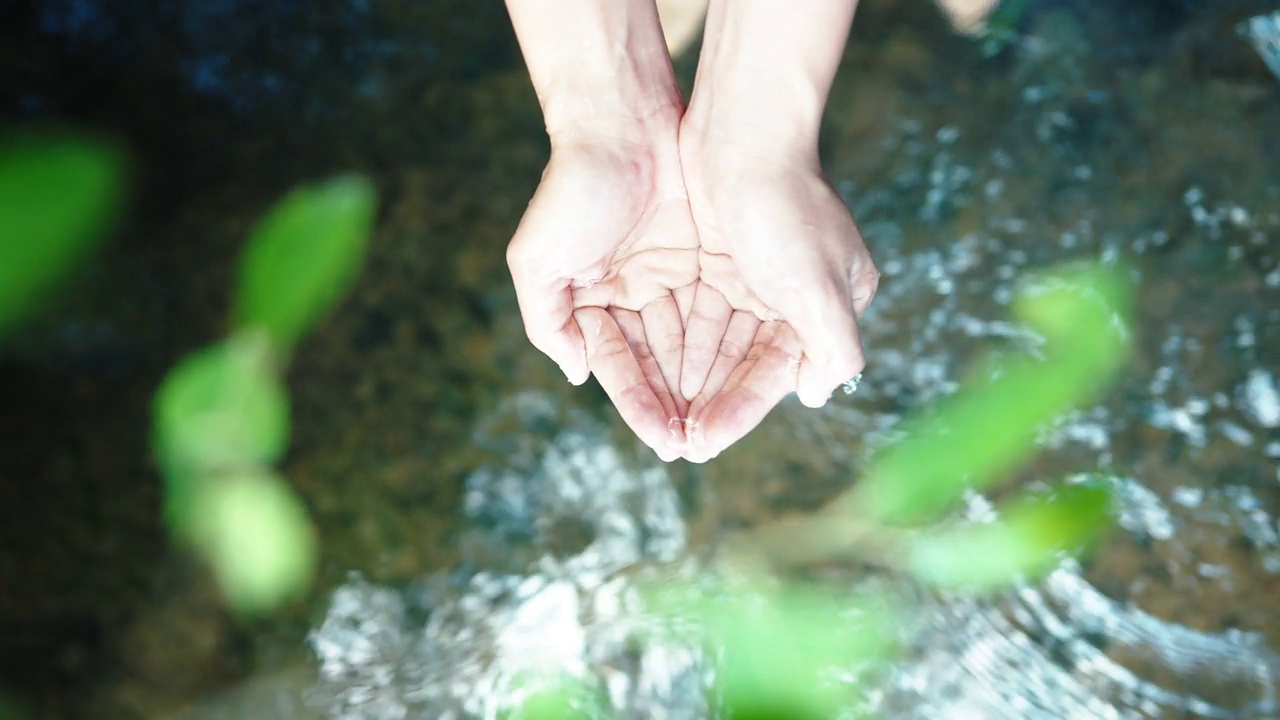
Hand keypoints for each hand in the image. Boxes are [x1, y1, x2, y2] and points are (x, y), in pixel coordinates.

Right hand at [507, 133, 699, 460]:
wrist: (622, 122)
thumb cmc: (572, 191)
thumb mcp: (538, 262)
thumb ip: (548, 323)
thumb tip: (576, 375)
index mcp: (589, 303)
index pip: (618, 368)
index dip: (640, 406)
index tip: (664, 441)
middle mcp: (629, 296)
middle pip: (657, 364)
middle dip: (677, 405)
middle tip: (701, 446)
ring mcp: (667, 277)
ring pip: (690, 344)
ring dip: (705, 385)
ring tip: (725, 424)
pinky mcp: (702, 257)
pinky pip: (717, 311)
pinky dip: (728, 344)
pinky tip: (742, 378)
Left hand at [677, 138, 879, 462]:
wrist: (742, 129)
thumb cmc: (786, 206)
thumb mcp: (820, 287)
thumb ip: (832, 347)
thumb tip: (820, 394)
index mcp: (829, 304)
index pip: (778, 374)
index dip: (739, 411)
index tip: (702, 443)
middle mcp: (795, 295)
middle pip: (745, 365)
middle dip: (711, 403)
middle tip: (676, 443)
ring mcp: (754, 276)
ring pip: (718, 345)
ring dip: (691, 381)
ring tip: (661, 419)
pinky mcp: (718, 258)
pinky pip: (697, 316)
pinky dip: (678, 345)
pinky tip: (655, 375)